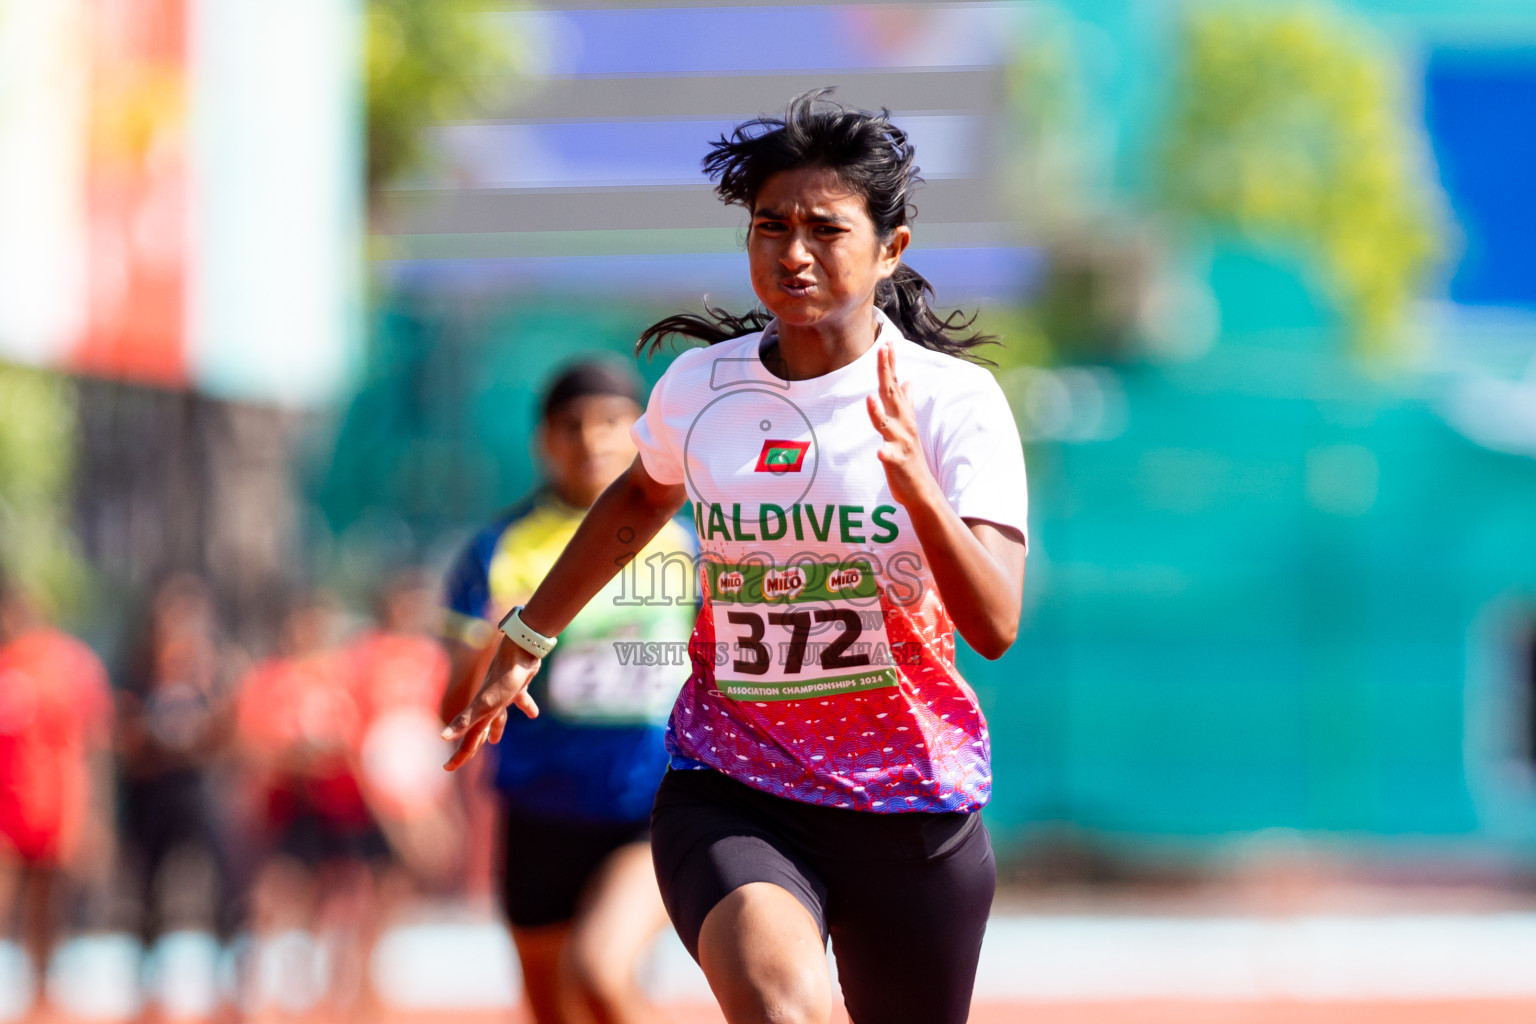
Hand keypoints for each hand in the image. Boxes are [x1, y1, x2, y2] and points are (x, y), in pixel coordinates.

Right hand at [440, 634, 541, 770]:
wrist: (521, 649)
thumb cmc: (503, 678)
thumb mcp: (485, 704)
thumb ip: (465, 721)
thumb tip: (442, 737)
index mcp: (481, 713)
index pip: (469, 740)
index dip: (460, 756)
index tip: (447, 769)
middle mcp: (489, 705)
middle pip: (480, 730)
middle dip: (474, 745)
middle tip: (466, 757)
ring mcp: (503, 695)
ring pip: (497, 717)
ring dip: (496, 729)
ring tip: (496, 741)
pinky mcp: (518, 686)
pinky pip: (521, 700)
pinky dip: (526, 707)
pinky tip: (534, 714)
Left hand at [865, 339, 937, 508]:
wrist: (921, 488)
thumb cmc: (910, 456)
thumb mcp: (907, 425)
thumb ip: (907, 402)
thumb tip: (908, 380)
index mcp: (902, 416)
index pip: (893, 385)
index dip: (889, 365)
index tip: (885, 343)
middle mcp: (902, 425)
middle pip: (891, 395)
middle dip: (886, 372)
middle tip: (882, 350)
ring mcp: (900, 443)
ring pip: (887, 424)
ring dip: (878, 412)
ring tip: (870, 398)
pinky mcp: (897, 462)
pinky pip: (889, 457)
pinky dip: (885, 453)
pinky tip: (880, 452)